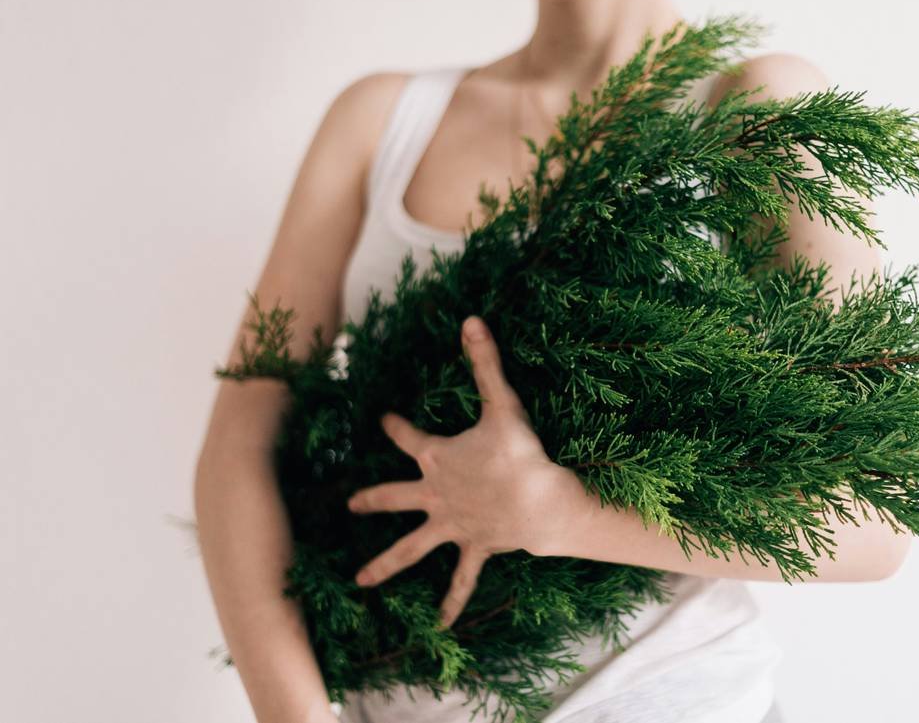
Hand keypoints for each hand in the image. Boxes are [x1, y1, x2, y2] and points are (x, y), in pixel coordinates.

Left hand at [346, 314, 567, 627]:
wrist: (540, 503)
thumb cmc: (519, 453)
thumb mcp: (501, 404)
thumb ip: (485, 363)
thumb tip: (471, 320)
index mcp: (436, 459)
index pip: (407, 437)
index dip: (394, 427)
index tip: (382, 420)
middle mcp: (435, 496)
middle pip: (395, 497)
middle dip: (372, 498)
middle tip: (349, 504)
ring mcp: (451, 526)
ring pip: (411, 548)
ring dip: (386, 563)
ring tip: (360, 582)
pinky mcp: (473, 547)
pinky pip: (460, 580)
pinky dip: (451, 603)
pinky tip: (440, 627)